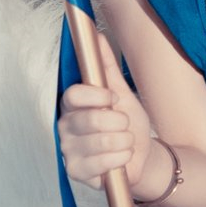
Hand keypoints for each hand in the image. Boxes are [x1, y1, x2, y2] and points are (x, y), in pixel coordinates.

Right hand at [58, 28, 154, 189]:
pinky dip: (122, 158)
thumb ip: (107, 66)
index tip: (114, 98)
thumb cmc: (127, 124)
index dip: (97, 96)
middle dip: (118, 121)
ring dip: (124, 140)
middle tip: (124, 124)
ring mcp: (68, 150)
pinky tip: (122, 157)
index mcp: (71, 105)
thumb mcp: (121, 92)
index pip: (73, 95)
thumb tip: (97, 35)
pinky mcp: (76, 172)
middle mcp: (65, 126)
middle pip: (90, 119)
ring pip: (101, 141)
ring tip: (125, 141)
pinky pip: (103, 162)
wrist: (140, 157)